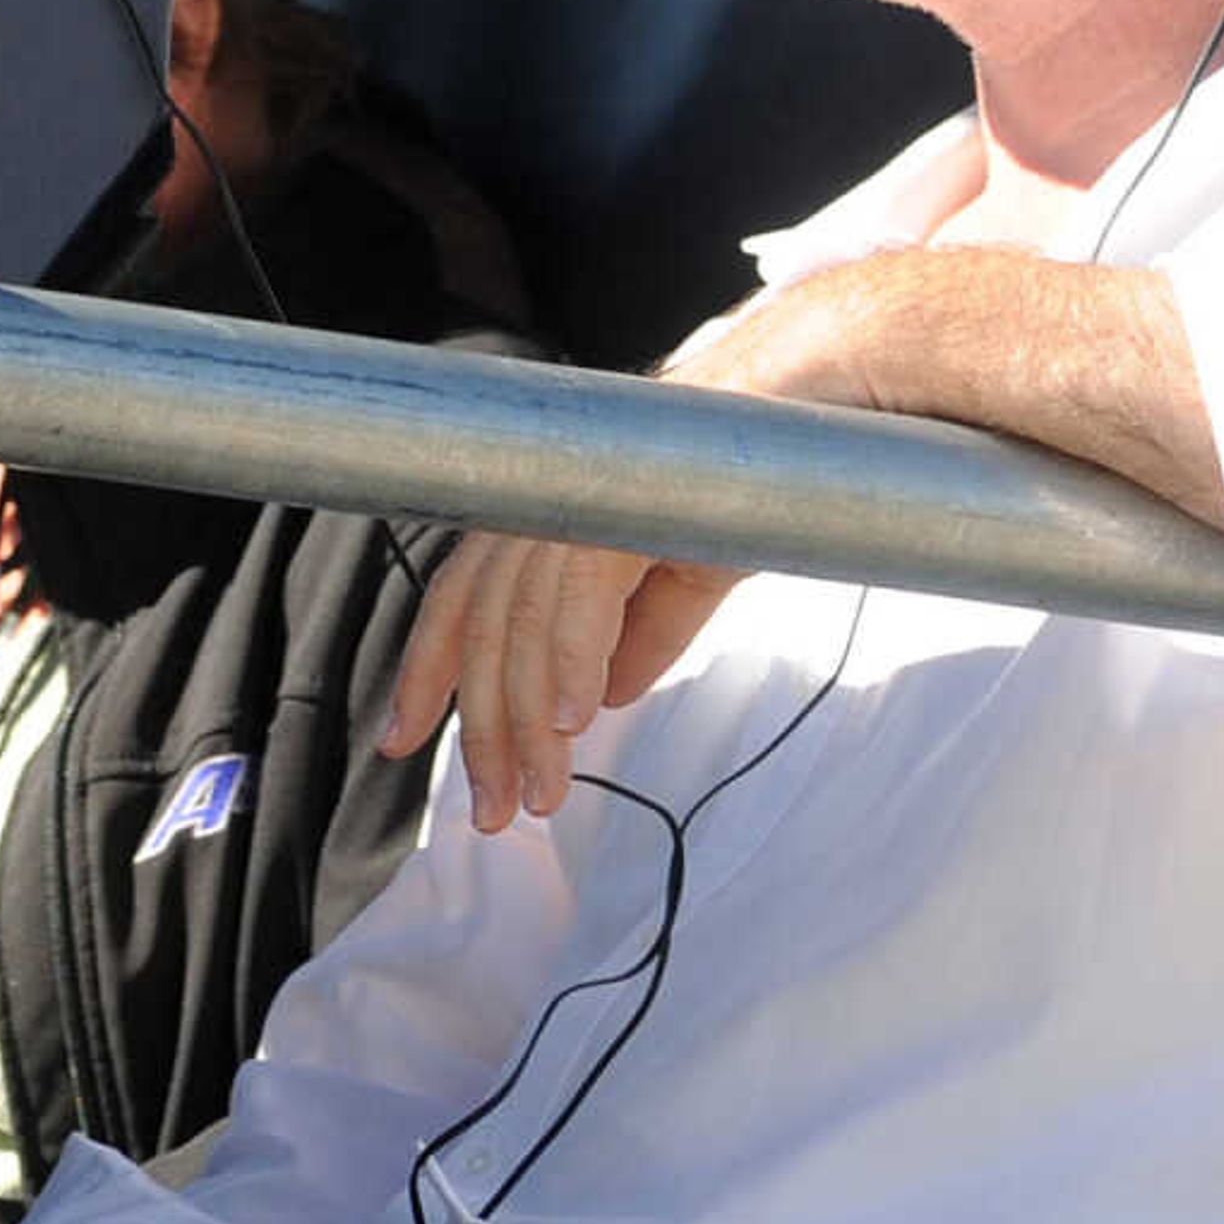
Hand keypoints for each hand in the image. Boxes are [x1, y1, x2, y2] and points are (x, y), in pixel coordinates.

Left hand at [379, 278, 877, 826]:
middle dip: (479, 724)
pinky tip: (574, 723)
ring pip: (521, 621)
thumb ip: (637, 638)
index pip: (463, 595)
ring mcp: (586, 493)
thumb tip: (598, 701)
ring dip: (527, 720)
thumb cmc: (759, 481)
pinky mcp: (629, 499)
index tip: (400, 738)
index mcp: (555, 509)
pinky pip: (579, 593)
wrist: (823, 413)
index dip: (427, 667)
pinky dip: (569, 662)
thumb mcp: (686, 579)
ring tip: (542, 792)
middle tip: (490, 810)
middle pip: (480, 623)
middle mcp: (553, 496)